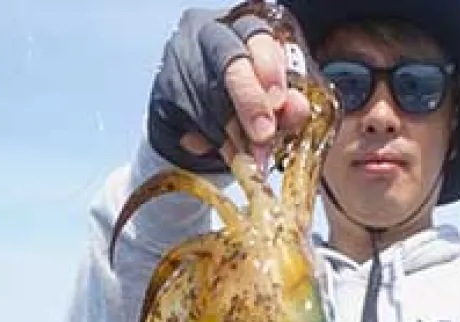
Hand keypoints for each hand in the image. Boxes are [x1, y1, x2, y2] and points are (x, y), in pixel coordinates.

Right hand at [149, 5, 311, 170]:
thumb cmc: (240, 103)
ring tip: (250, 155)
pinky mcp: (162, 93)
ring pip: (208, 96)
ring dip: (234, 132)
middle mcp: (206, 36)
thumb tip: (296, 108)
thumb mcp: (269, 101)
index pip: (255, 34)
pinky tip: (226, 151)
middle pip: (229, 61)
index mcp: (240, 28)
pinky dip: (212, 142)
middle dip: (250, 101)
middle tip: (264, 134)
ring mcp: (178, 61)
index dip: (270, 68)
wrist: (198, 126)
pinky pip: (189, 120)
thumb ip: (285, 104)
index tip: (280, 102)